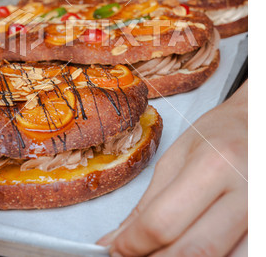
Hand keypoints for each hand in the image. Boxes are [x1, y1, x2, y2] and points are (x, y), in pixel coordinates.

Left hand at [98, 81, 247, 256]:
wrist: (257, 123)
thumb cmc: (218, 135)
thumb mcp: (178, 157)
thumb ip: (149, 202)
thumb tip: (120, 239)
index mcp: (214, 165)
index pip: (163, 222)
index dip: (132, 244)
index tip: (116, 249)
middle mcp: (246, 195)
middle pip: (191, 252)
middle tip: (132, 255)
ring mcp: (262, 218)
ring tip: (160, 251)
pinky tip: (188, 250)